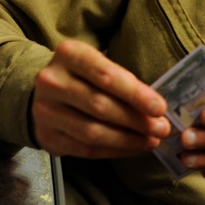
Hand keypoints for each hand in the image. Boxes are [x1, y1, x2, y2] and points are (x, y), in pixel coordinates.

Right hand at [30, 40, 169, 157]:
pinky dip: (114, 151)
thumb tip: (156, 108)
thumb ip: (122, 81)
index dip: (136, 94)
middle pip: (100, 105)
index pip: (106, 76)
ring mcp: (45, 110)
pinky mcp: (46, 136)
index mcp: (69, 54)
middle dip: (136, 120)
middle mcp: (52, 81)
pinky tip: (133, 148)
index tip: (160, 108)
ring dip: (128, 139)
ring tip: (151, 141)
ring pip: (93, 132)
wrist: (43, 92)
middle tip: (161, 128)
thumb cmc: (82, 76)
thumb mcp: (98, 64)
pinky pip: (85, 149)